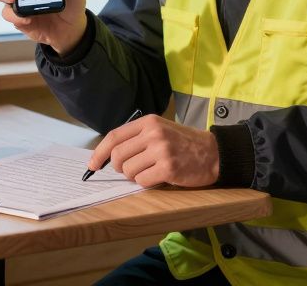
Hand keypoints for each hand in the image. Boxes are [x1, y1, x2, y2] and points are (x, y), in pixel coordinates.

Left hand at [88, 115, 218, 187]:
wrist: (214, 153)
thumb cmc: (184, 143)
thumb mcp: (160, 130)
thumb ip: (137, 138)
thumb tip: (108, 155)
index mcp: (148, 122)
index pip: (114, 136)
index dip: (99, 152)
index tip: (92, 164)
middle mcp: (153, 134)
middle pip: (117, 156)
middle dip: (119, 168)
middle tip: (131, 170)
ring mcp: (161, 151)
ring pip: (128, 171)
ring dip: (135, 176)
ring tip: (151, 171)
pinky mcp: (168, 168)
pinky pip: (142, 181)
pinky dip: (147, 183)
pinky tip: (160, 177)